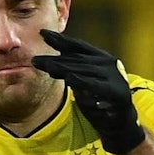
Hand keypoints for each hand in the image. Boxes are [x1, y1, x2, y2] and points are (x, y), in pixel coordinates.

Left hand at [31, 29, 144, 153]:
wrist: (119, 121)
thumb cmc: (99, 99)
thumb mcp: (82, 82)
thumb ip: (70, 71)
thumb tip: (49, 64)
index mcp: (100, 58)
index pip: (77, 46)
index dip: (60, 40)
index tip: (42, 33)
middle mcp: (108, 63)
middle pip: (75, 59)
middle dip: (54, 59)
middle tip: (34, 60)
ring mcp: (114, 76)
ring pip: (82, 70)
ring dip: (62, 68)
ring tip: (46, 67)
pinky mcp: (116, 91)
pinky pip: (95, 85)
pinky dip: (82, 81)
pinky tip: (69, 78)